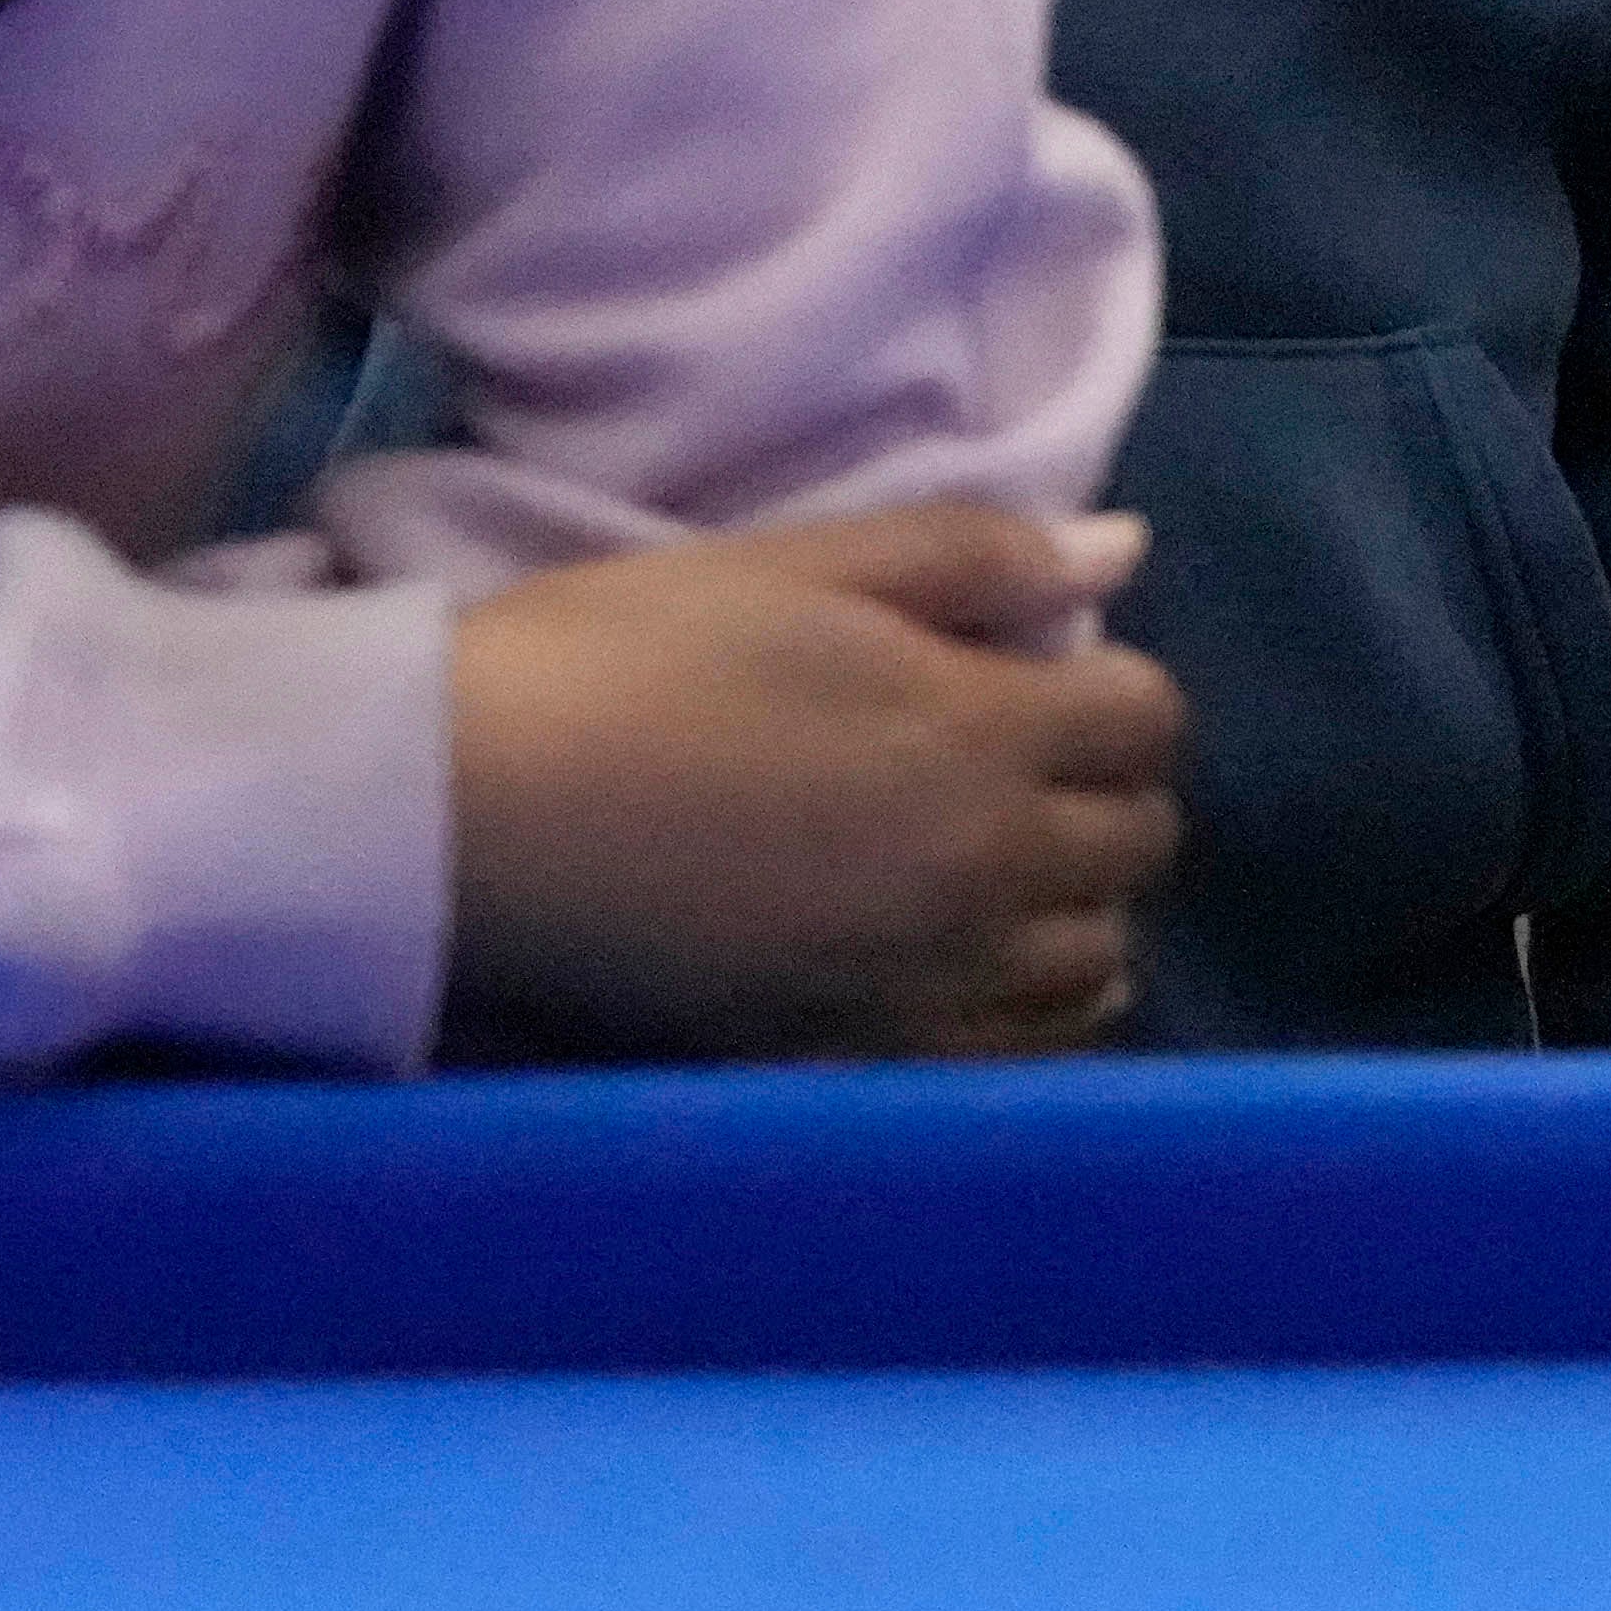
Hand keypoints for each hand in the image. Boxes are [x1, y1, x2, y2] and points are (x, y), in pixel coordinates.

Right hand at [441, 508, 1182, 1063]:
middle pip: (1140, 841)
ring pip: (1095, 960)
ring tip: (1001, 872)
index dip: (1113, 689)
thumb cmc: (619, 660)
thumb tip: (1122, 551)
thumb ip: (976, 558)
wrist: (461, 813)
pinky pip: (1013, 1056)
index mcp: (980, 731)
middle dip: (1106, 792)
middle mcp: (984, 868)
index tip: (1044, 680)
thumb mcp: (799, 567)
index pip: (1149, 718)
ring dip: (1076, 907)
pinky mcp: (854, 1059)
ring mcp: (925, 979)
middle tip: (1024, 769)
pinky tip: (975, 971)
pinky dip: (1028, 1013)